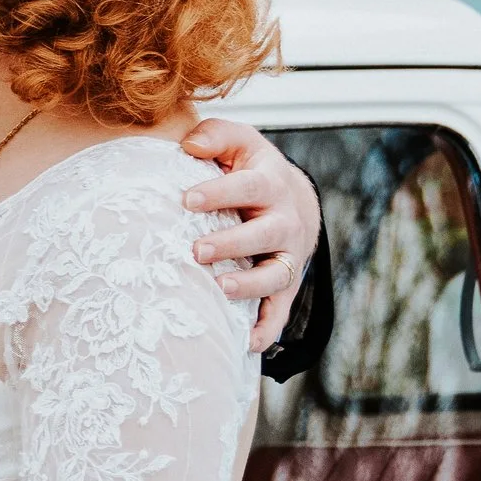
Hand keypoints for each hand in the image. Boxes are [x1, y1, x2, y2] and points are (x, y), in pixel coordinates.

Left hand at [178, 116, 320, 354]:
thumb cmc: (251, 169)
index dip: (219, 193)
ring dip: (249, 286)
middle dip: (232, 244)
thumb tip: (188, 144)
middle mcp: (284, 222)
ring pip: (274, 276)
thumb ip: (214, 136)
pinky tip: (245, 344)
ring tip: (220, 289)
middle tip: (197, 251)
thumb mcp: (238, 143)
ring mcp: (287, 257)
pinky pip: (280, 312)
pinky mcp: (285, 287)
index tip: (187, 199)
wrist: (294, 202)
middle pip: (263, 235)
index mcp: (270, 184)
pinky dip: (266, 330)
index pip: (247, 187)